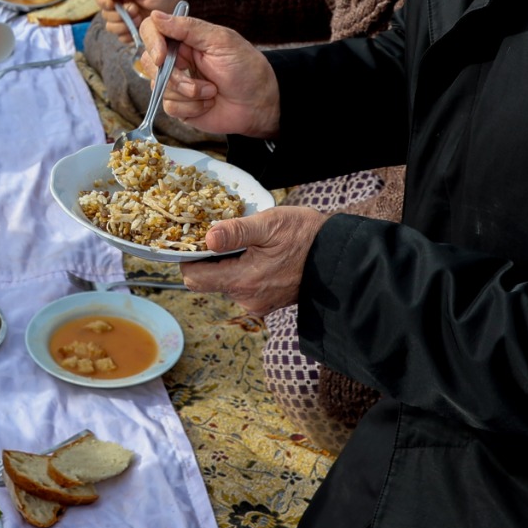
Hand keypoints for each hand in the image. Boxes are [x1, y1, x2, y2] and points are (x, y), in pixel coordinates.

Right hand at [136, 10, 280, 137]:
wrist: (260, 104)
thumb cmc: (246, 68)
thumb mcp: (220, 41)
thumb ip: (187, 28)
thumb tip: (156, 15)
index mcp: (185, 38)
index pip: (152, 30)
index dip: (152, 43)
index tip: (162, 58)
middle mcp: (177, 59)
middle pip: (150, 62)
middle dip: (176, 77)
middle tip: (200, 82)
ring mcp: (176, 83)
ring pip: (159, 87)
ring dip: (190, 93)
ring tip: (212, 91)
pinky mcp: (179, 105)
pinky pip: (169, 107)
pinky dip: (191, 107)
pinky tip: (208, 104)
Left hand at [184, 205, 322, 315]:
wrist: (339, 259)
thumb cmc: (307, 237)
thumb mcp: (271, 224)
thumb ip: (236, 232)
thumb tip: (207, 238)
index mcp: (244, 281)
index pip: (193, 278)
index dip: (188, 258)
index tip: (193, 238)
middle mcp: (247, 298)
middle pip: (207, 281)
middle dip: (209, 259)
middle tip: (221, 234)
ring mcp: (257, 303)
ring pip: (225, 283)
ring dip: (227, 264)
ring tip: (246, 242)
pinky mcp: (267, 302)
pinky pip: (242, 286)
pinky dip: (243, 270)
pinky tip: (258, 254)